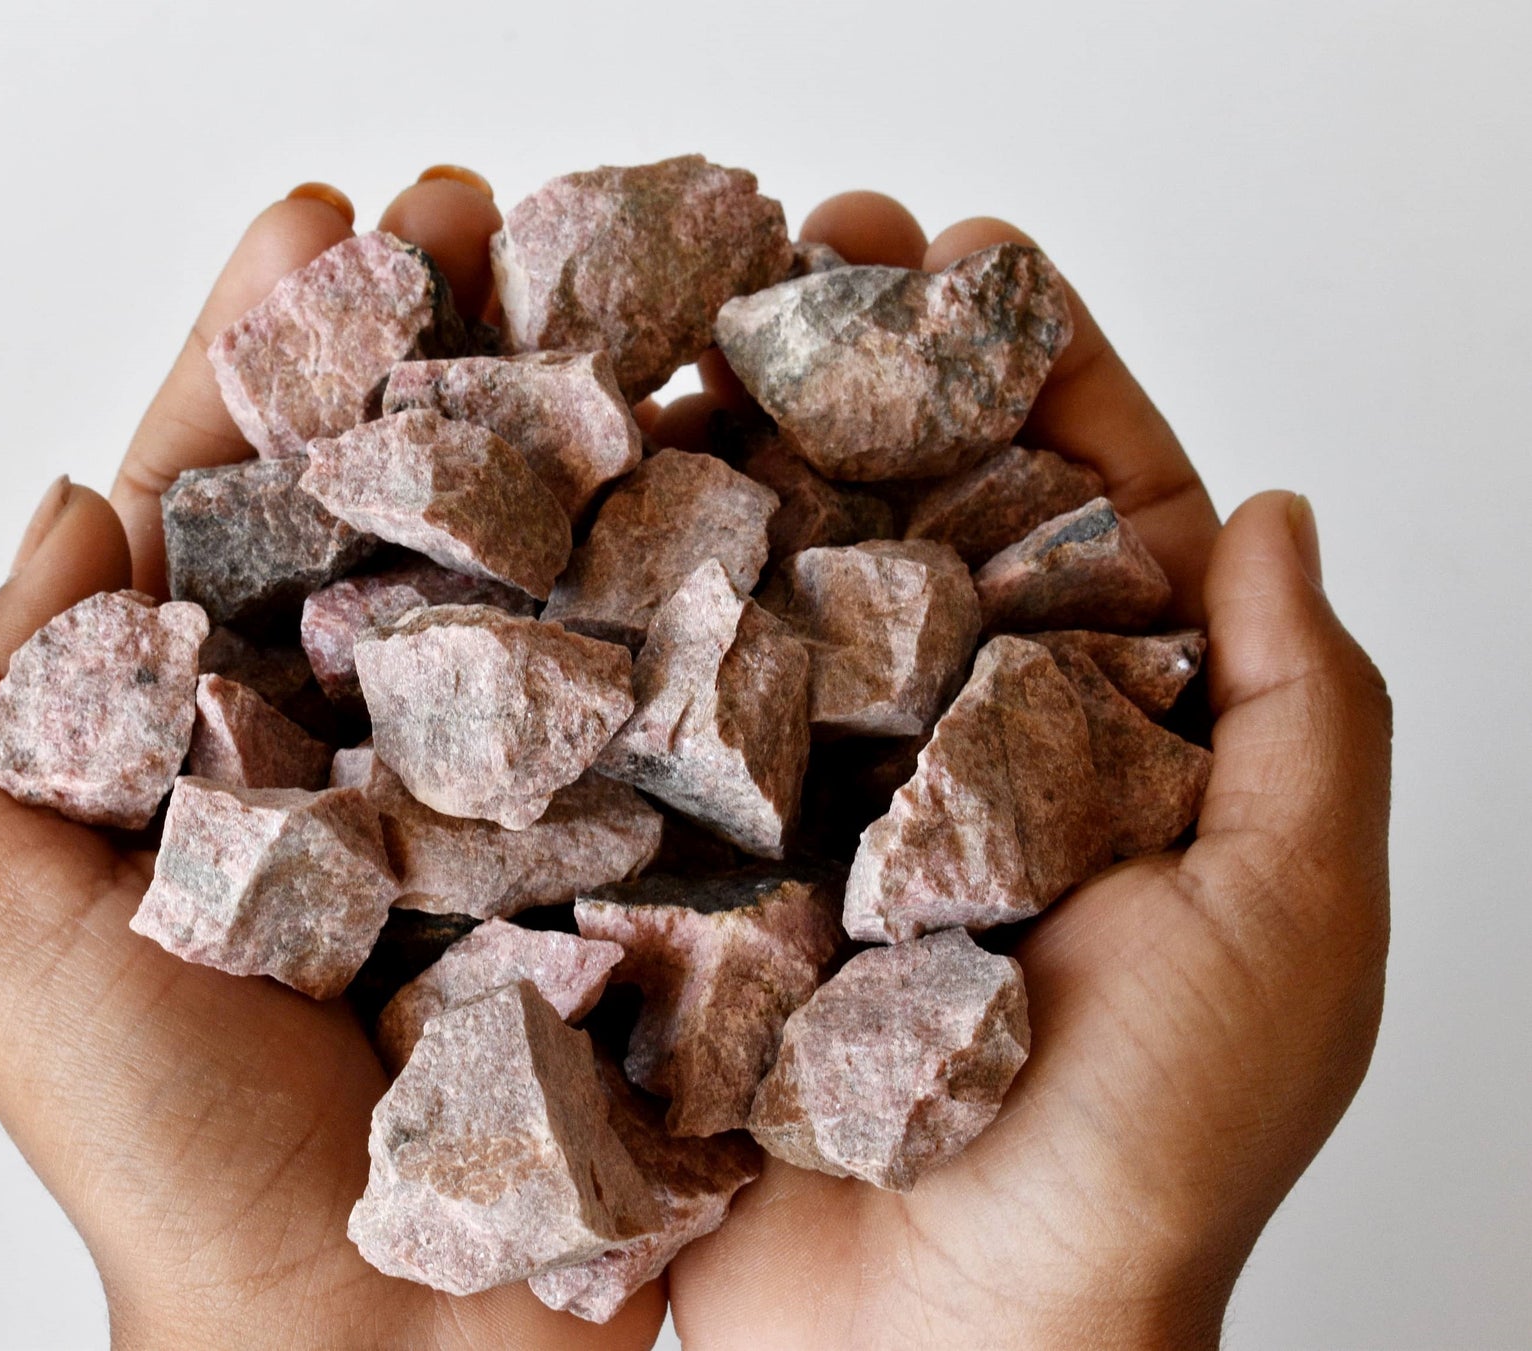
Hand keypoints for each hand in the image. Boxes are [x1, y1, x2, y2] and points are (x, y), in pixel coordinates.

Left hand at [0, 172, 665, 1349]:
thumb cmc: (177, 1156)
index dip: (280, 351)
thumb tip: (66, 505)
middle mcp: (404, 731)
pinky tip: (749, 461)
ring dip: (593, 415)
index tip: (321, 215)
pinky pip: (690, 689)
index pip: (255, 493)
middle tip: (484, 200)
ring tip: (636, 273)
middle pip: (422, 492)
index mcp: (249, 726)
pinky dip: (719, 575)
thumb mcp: (6, 930)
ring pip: (563, 563)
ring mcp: (542, 779)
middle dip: (448, 336)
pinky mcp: (662, 850)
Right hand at [664, 197, 1392, 1348]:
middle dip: (866, 370)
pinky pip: (671, 717)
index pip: (1089, 521)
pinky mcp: (709, 873)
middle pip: (916, 519)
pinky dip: (632, 610)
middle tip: (807, 238)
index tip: (983, 252)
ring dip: (740, 452)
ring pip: (782, 591)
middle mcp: (959, 762)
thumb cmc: (1144, 1165)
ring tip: (679, 321)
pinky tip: (586, 500)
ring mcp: (822, 809)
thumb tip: (1272, 515)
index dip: (1042, 377)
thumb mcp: (1287, 929)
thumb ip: (1292, 716)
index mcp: (1112, 757)